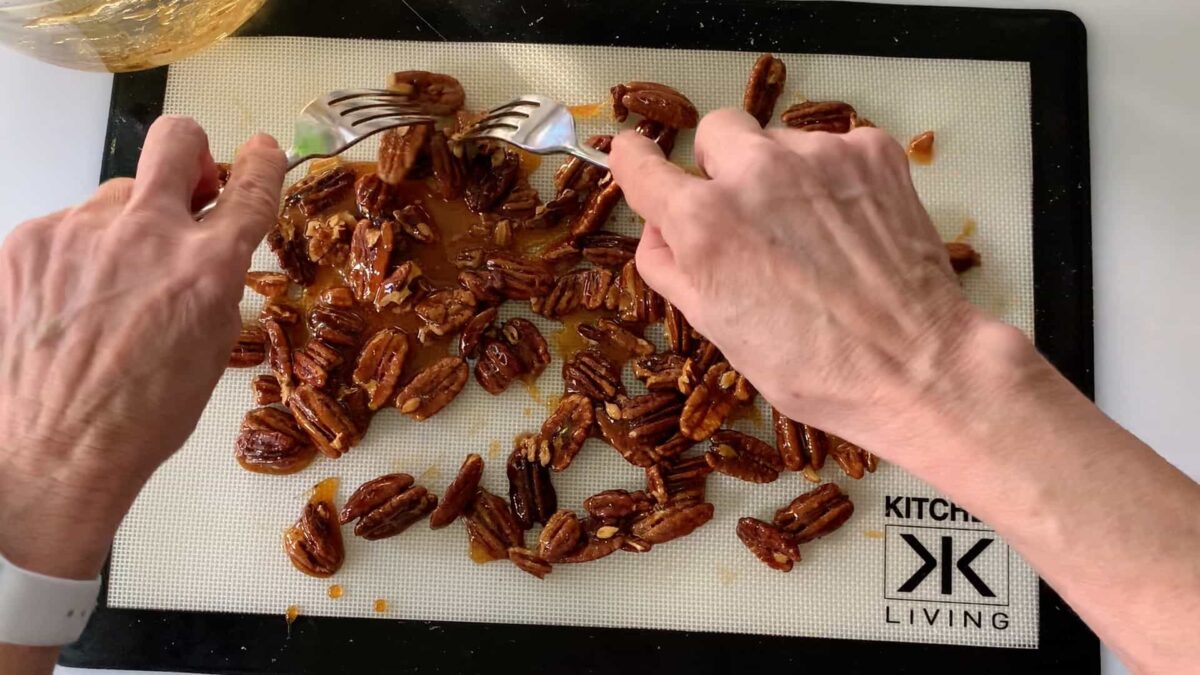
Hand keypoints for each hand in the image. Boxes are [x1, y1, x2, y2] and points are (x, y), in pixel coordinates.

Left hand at [0, 116, 285, 578]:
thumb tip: (214, 244)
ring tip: (110, 290)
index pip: (251, 188)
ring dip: (123, 228)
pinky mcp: (29, 240)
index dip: (263, 162)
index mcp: (206, 266)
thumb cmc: (143, 413)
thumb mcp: (214, 346)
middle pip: (177, 139)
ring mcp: (80, 230)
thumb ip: (218, 280)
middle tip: (186, 188)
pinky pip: (68, 227)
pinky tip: (72, 303)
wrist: (55, 448)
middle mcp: (145, 233)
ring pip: (115, 196)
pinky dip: (77, 256)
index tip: (262, 151)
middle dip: (191, 153)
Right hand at [609, 108, 1007, 455]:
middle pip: (715, 131)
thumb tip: (659, 230)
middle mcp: (755, 173)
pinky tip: (849, 227)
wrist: (914, 366)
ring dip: (783, 174)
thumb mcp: (716, 328)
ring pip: (778, 140)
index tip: (639, 159)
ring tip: (811, 233)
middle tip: (747, 215)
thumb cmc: (813, 365)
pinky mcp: (872, 153)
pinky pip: (834, 148)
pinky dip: (835, 179)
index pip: (640, 162)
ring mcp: (818, 155)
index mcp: (704, 221)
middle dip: (722, 166)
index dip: (634, 162)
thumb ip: (670, 268)